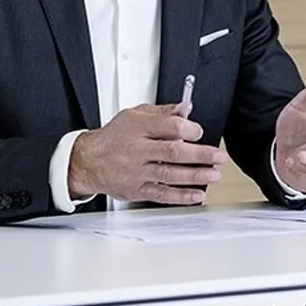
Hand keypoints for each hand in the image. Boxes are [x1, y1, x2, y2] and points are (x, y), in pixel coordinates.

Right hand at [68, 103, 228, 204]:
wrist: (88, 161)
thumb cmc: (114, 137)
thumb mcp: (135, 115)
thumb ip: (163, 112)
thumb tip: (186, 109)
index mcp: (139, 128)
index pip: (168, 127)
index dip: (188, 129)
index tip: (199, 131)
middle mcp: (138, 150)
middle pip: (173, 152)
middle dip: (200, 155)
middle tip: (218, 156)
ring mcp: (137, 172)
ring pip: (170, 175)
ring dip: (195, 176)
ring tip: (214, 175)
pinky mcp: (137, 190)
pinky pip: (162, 194)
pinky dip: (181, 196)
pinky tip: (197, 195)